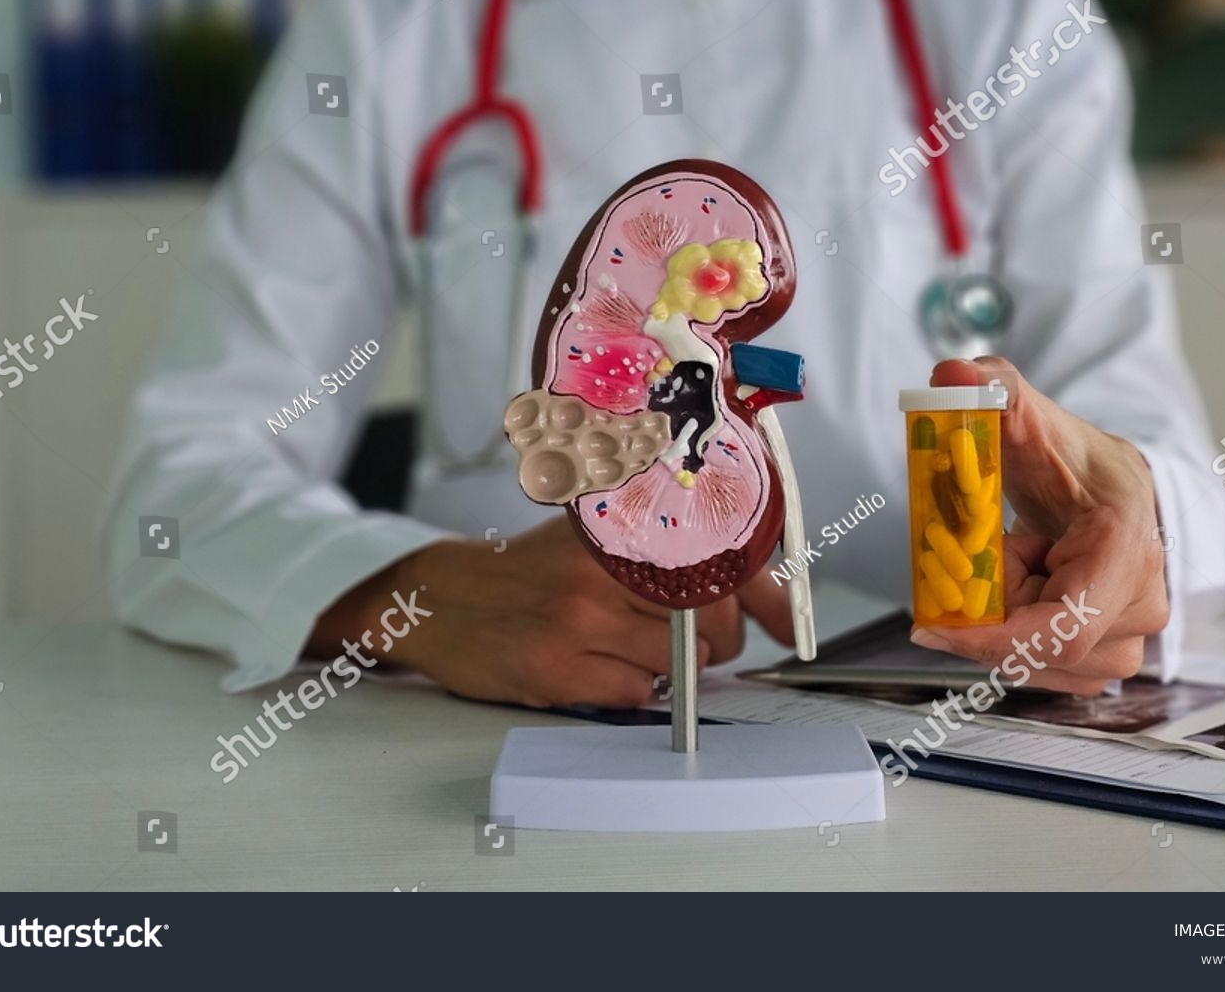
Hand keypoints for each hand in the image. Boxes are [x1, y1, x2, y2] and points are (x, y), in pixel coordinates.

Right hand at [310, 515, 792, 707]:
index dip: (765, 597)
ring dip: (671, 669)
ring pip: (678, 663)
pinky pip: (634, 695)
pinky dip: (631, 691)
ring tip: (632, 651)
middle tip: (697, 643)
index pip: (718, 559)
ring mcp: (579, 621)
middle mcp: (601, 569)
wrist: (439, 598)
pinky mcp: (557, 669)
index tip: (786, 624)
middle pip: (710, 620)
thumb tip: (745, 592)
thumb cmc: (523, 572)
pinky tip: (599, 669)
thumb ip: (659, 554)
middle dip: (717, 642)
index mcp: (617, 529)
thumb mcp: (590, 541)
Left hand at [909, 357, 1168, 693]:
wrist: (1109, 489)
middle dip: (991, 613)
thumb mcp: (1029, 417)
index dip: (995, 639)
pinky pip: (1044, 669)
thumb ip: (992, 388)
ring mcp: (1134, 636)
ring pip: (1040, 664)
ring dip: (1005, 623)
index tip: (932, 628)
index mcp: (1127, 549)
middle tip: (984, 557)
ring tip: (1016, 564)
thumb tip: (951, 375)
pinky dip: (1015, 639)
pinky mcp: (1110, 656)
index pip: (1064, 627)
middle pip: (1043, 649)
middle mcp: (1143, 602)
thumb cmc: (1071, 460)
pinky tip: (1021, 591)